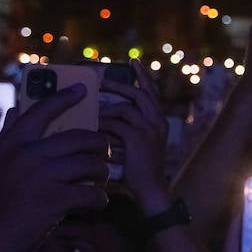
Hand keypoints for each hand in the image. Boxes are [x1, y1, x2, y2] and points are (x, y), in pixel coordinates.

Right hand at [0, 84, 110, 251]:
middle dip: (99, 144)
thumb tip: (12, 108)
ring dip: (102, 173)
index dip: (65, 97)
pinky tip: (98, 203)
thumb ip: (7, 136)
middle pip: (80, 137)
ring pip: (91, 164)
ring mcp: (42, 177)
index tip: (83, 88)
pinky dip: (100, 199)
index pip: (42, 110)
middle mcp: (28, 154)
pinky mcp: (54, 201)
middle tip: (104, 152)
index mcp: (13, 143)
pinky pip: (91, 194)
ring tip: (101, 179)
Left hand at [98, 62, 170, 211]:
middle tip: (102, 79)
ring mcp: (150, 129)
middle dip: (119, 84)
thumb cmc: (140, 170)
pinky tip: (93, 125)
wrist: (151, 190)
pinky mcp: (138, 138)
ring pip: (125, 107)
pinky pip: (117, 123)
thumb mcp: (139, 144)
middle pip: (138, 93)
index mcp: (159, 120)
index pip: (151, 92)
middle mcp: (158, 121)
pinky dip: (103, 123)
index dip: (142, 76)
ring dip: (106, 106)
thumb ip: (128, 128)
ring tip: (92, 108)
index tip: (133, 61)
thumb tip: (104, 114)